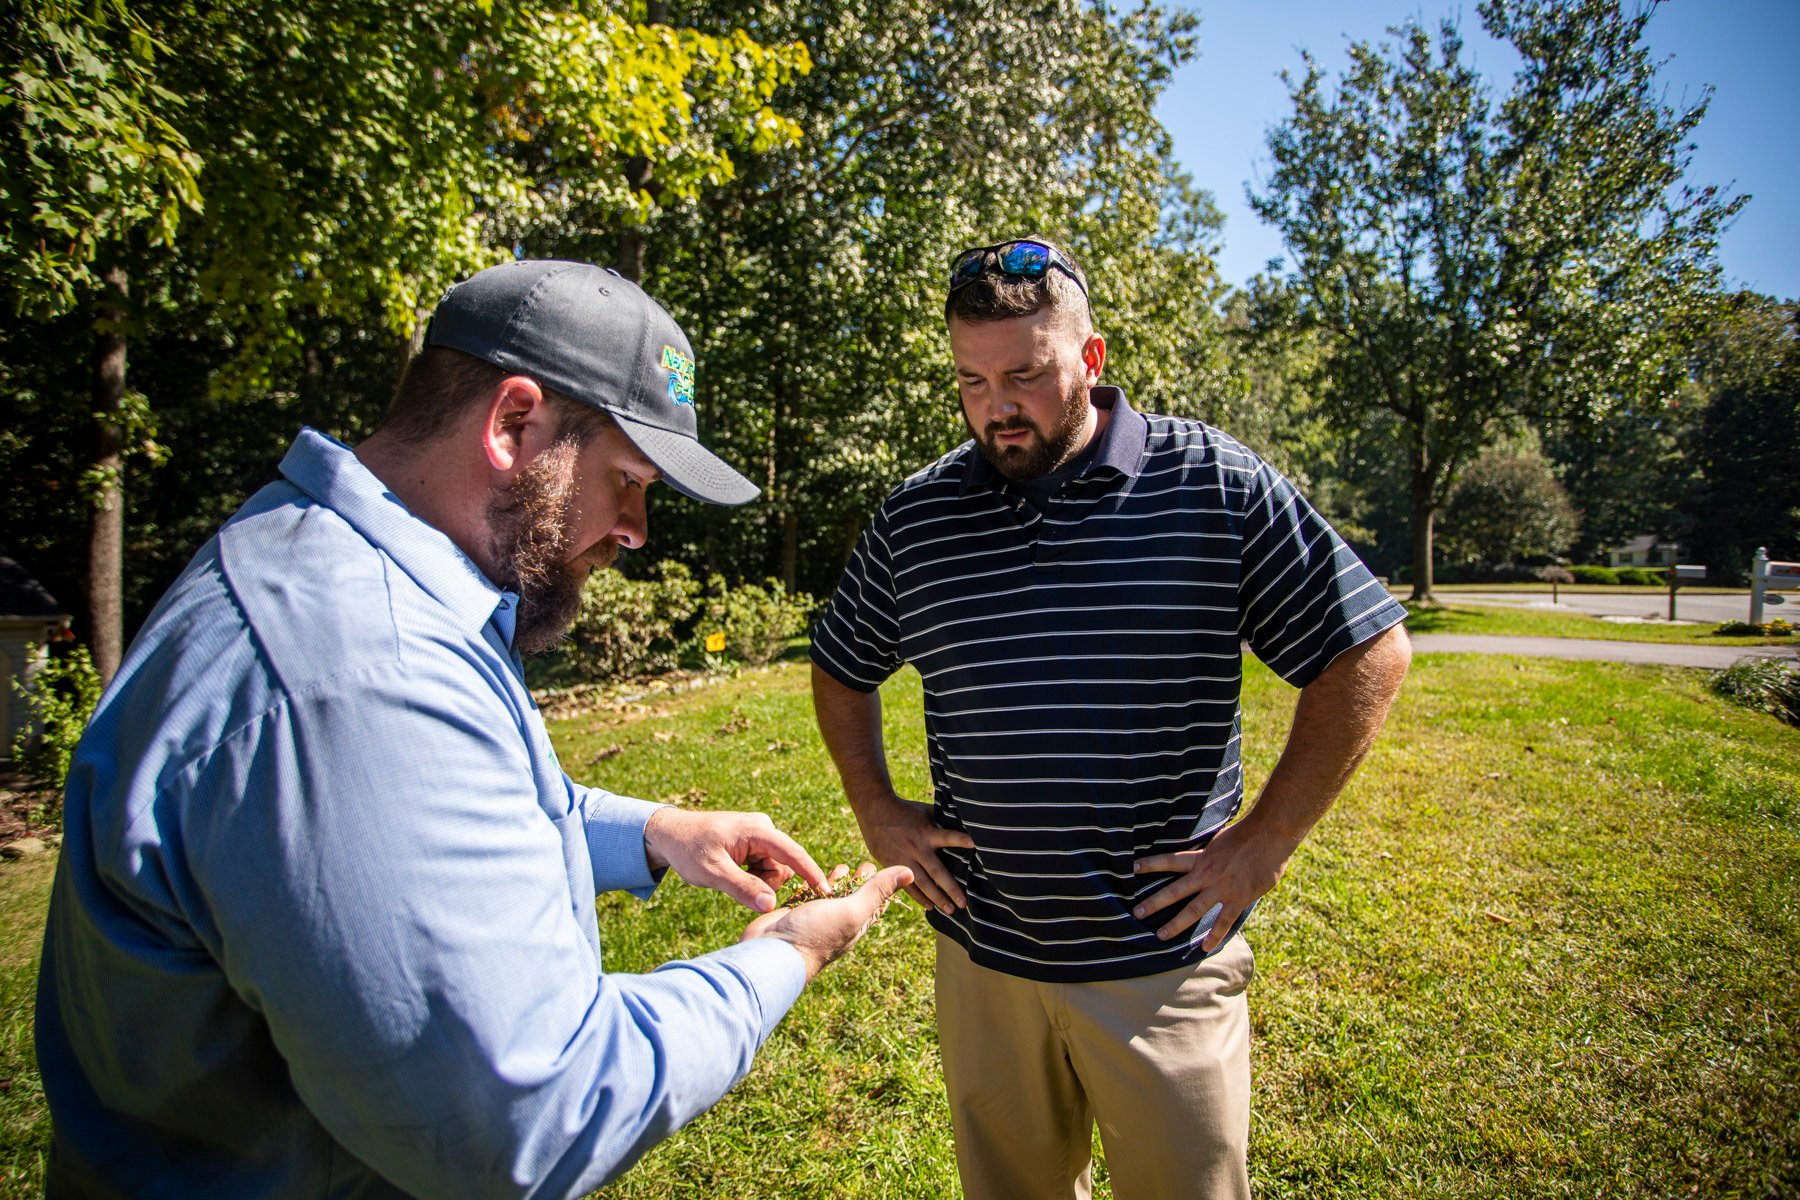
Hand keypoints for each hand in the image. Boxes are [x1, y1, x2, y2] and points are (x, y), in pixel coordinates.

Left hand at [643, 807, 829, 913]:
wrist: (670, 834)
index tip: (828, 891)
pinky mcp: (755, 842)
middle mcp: (763, 828)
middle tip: (736, 883)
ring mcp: (760, 834)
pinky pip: (766, 866)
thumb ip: (742, 888)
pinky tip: (733, 871)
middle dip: (766, 882)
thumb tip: (771, 906)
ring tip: (730, 876)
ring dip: (758, 880)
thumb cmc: (688, 850)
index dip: (811, 873)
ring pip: (775, 869)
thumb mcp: (712, 873)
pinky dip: (753, 875)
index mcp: (757, 829)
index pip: (793, 853)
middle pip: (784, 866)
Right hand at [741, 863, 913, 979]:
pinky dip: (811, 886)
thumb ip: (877, 891)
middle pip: (853, 899)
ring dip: (837, 882)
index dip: (884, 887)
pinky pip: (807, 898)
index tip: (889, 871)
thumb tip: (910, 873)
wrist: (771, 954)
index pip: (876, 904)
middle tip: (865, 865)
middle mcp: (836, 922)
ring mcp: (814, 919)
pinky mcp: (793, 914)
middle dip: (860, 882)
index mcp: (855, 924)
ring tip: (842, 867)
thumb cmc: (815, 935)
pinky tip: (811, 878)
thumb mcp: (852, 911)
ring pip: (829, 897)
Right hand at [852, 794, 974, 915]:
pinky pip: (907, 885)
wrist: (874, 811)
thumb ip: (940, 819)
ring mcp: (904, 859)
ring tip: (950, 910)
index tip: (974, 844)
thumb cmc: (905, 810)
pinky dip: (919, 897)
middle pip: (936, 872)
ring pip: (922, 883)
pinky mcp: (893, 865)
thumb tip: (962, 821)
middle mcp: (916, 848)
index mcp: (926, 832)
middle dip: (951, 889)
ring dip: (937, 898)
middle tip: (963, 903)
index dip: (960, 840)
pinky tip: (930, 906)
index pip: (947, 836)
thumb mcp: (924, 811)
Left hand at [1131, 819, 1298, 952]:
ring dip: (1176, 924)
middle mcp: (1207, 874)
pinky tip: (1204, 948)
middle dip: (1154, 903)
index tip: (1133, 867)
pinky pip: (1223, 921)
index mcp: (1202, 857)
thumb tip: (1203, 854)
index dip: (1152, 864)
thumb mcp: (1221, 839)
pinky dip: (1214, 936)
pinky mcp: (1238, 899)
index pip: (1170, 860)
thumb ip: (1210, 851)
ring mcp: (1222, 888)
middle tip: (1136, 913)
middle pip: (1174, 890)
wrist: (1271, 835)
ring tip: (1160, 936)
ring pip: (1194, 910)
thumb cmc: (1249, 833)